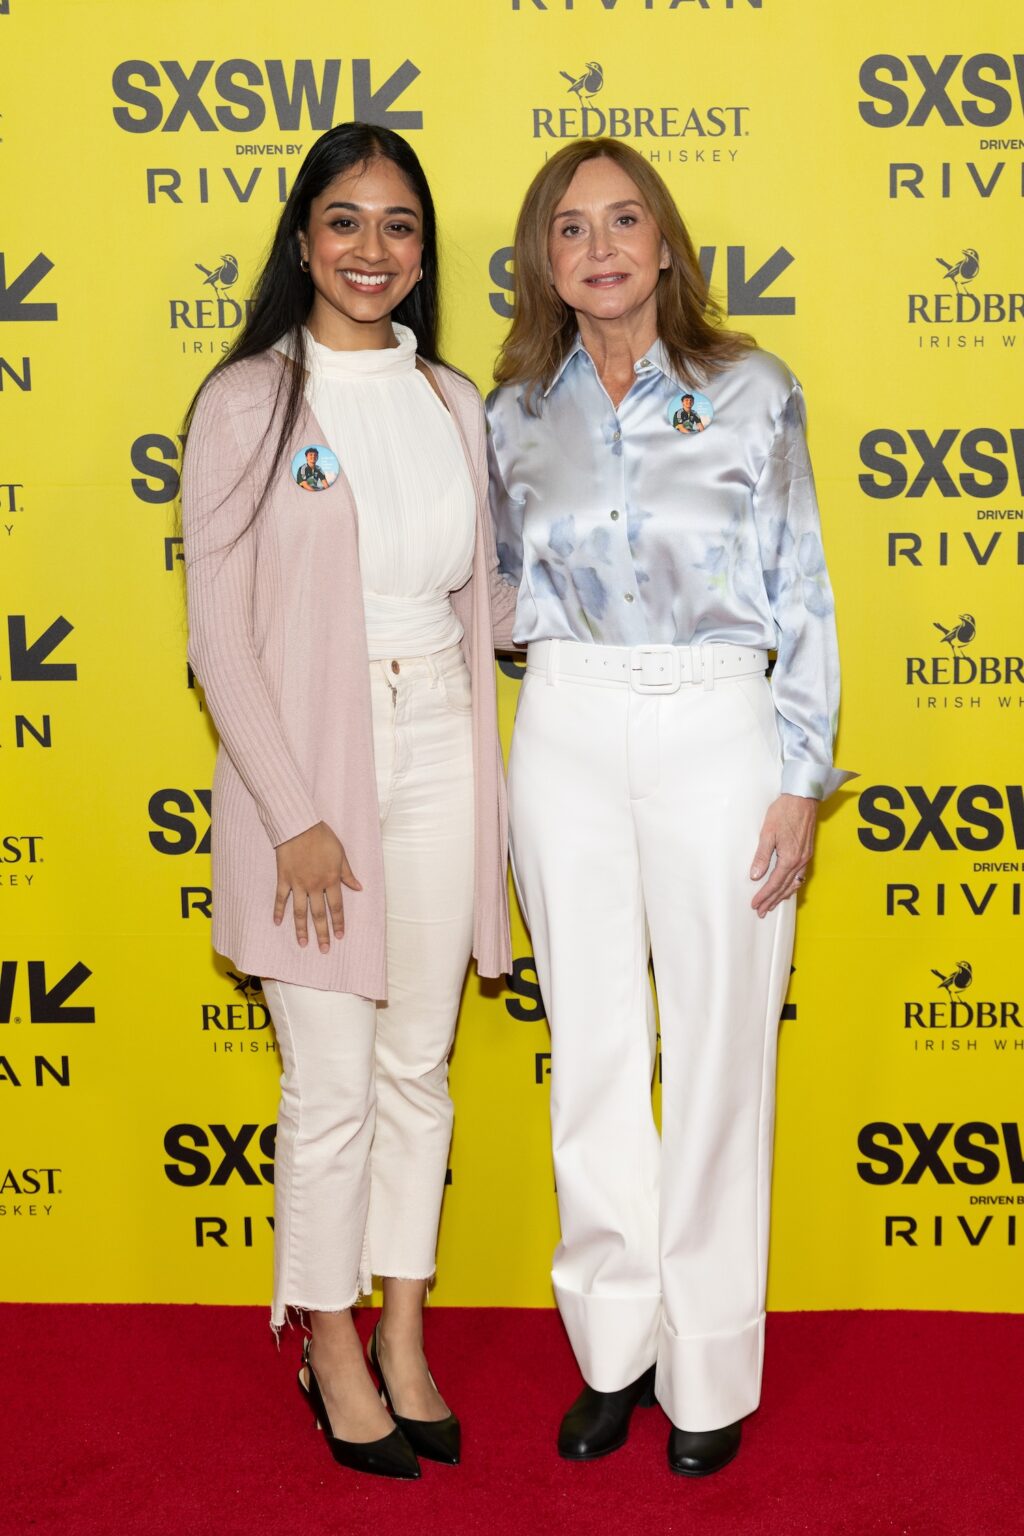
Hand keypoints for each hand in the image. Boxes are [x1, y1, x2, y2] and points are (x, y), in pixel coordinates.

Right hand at [273, 821, 361, 951]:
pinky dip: (278, 910)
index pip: (336, 906)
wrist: (299, 825)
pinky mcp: (284, 878)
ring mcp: (298, 883)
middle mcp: (315, 885)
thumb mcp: (341, 854)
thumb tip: (359, 887)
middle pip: (319, 914)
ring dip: (301, 929)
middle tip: (324, 949)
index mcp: (331, 879)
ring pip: (300, 911)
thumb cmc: (322, 837)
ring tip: (303, 943)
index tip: (339, 936)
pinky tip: (277, 923)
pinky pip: (281, 898)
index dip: (338, 922)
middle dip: (322, 933)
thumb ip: (348, 873)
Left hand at [749, 794, 817, 917]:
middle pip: (784, 887)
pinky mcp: (807, 853)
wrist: (803, 798)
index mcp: (789, 858)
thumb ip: (761, 856)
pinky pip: (800, 876)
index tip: (755, 905)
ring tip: (772, 904)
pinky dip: (792, 886)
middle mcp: (800, 861)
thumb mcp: (767, 833)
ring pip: (794, 884)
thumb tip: (755, 876)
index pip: (774, 883)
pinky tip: (788, 888)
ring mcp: (805, 858)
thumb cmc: (784, 812)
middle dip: (772, 900)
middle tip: (761, 911)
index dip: (764, 895)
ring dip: (782, 895)